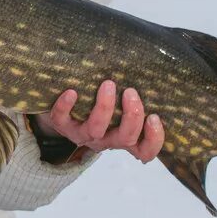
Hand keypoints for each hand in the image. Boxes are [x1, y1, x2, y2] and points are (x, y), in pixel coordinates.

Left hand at [34, 81, 164, 162]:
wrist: (64, 110)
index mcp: (123, 136)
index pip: (144, 151)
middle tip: (131, 92)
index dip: (153, 140)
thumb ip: (133, 96)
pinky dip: (66, 106)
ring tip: (108, 84)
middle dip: (132, 116)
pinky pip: (62, 120)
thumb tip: (147, 66)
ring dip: (104, 107)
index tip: (154, 117)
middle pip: (125, 139)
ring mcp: (83, 135)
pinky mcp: (62, 126)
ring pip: (96, 130)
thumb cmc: (100, 103)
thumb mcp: (120, 104)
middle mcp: (106, 140)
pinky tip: (72, 92)